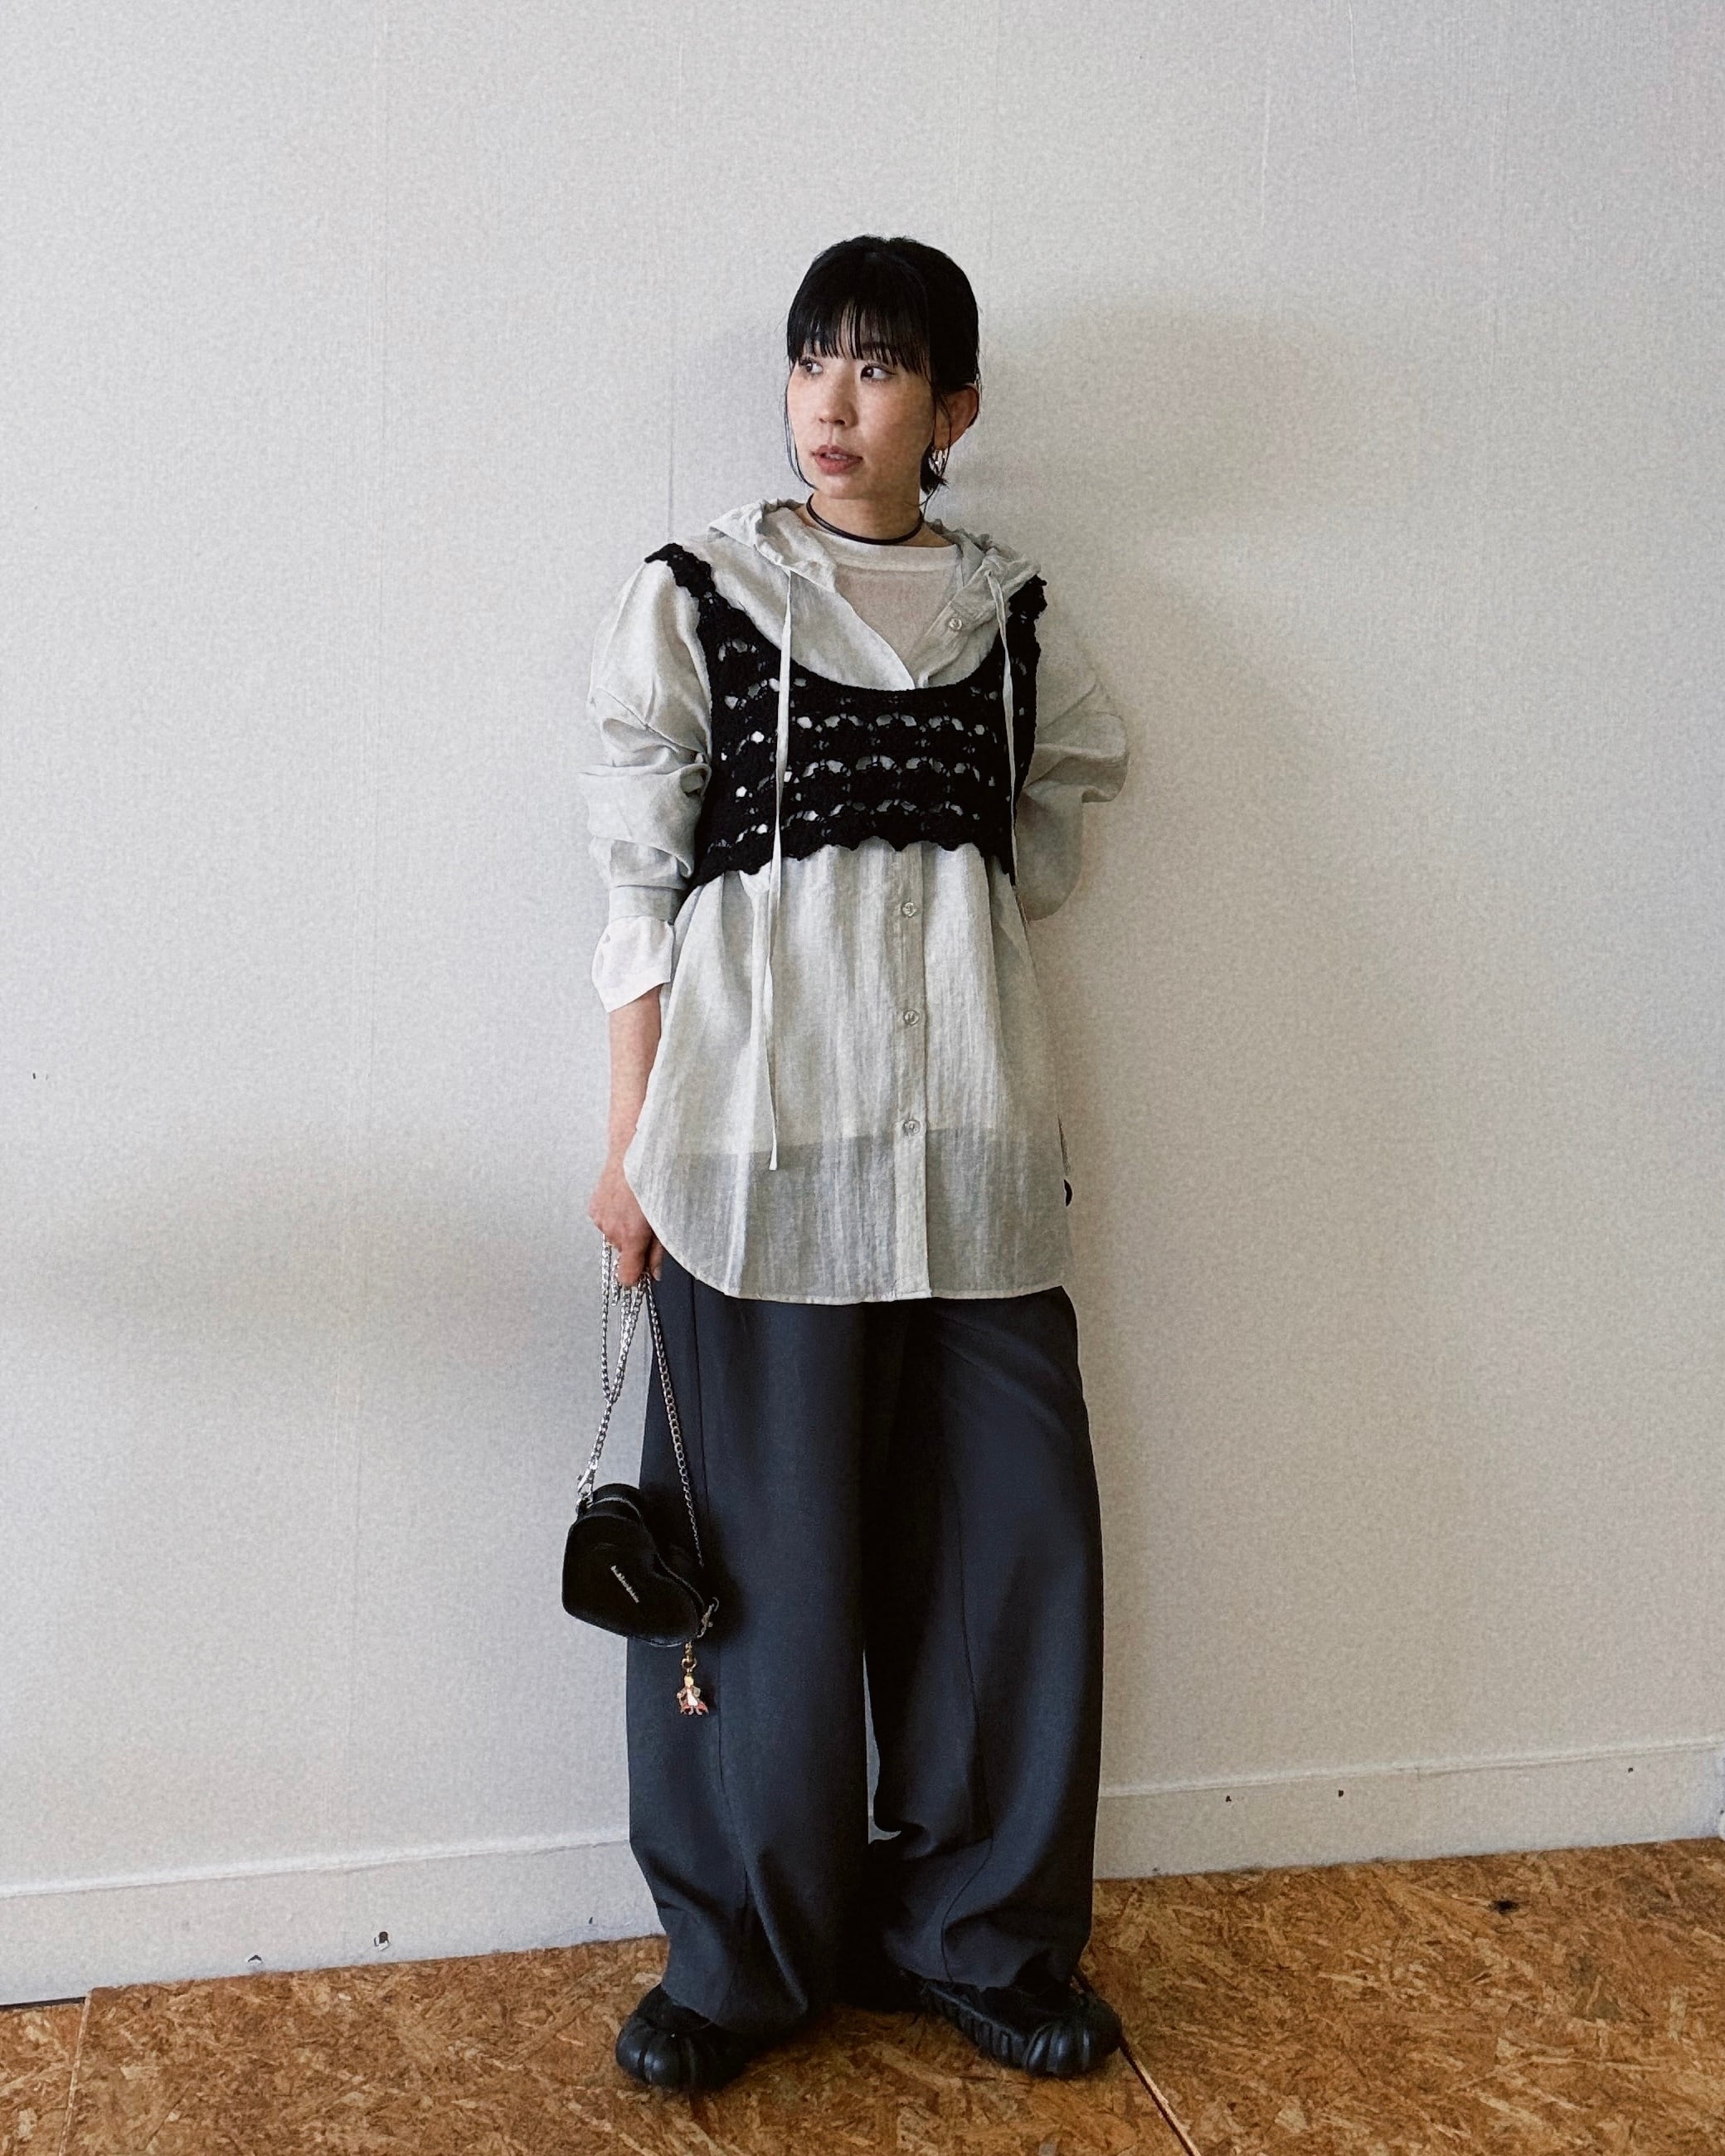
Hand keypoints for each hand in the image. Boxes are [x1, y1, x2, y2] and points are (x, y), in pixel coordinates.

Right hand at [587, 1152, 663, 1286]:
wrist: (634, 1150)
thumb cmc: (655, 1179)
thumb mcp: (666, 1218)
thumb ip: (658, 1251)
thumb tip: (655, 1272)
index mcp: (631, 1236)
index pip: (626, 1276)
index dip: (637, 1277)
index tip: (645, 1273)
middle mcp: (612, 1230)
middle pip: (624, 1254)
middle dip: (636, 1245)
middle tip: (650, 1226)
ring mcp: (600, 1218)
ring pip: (614, 1237)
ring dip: (625, 1229)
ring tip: (636, 1208)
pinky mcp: (594, 1207)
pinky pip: (606, 1221)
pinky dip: (615, 1217)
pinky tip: (625, 1202)